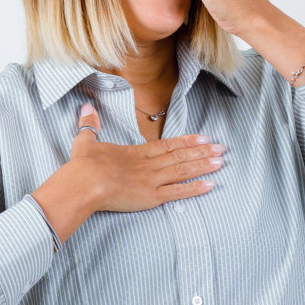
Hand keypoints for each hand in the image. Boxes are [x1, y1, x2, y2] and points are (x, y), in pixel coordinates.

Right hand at [69, 101, 224, 213]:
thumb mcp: (85, 141)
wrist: (84, 183)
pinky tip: (210, 185)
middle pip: (180, 156)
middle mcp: (148, 164)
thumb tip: (85, 108)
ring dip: (203, 166)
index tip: (202, 137)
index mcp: (135, 152)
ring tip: (220, 162)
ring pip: (183, 171)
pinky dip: (195, 189)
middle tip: (220, 148)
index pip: (166, 145)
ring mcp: (151, 180)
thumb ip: (89, 126)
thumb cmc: (83, 165)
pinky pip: (178, 192)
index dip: (186, 141)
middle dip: (201, 152)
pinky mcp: (151, 196)